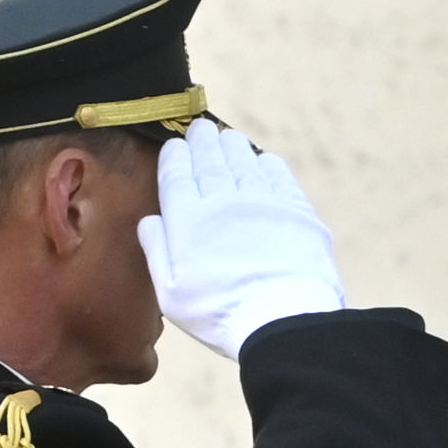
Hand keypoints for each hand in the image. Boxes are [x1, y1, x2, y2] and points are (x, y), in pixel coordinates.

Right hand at [140, 121, 347, 355]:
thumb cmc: (219, 313)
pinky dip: (270, 166)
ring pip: (245, 163)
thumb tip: (149, 220)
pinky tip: (266, 161)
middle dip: (204, 142)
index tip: (176, 145)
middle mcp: (224, 201)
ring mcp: (263, 202)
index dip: (176, 156)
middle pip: (211, 161)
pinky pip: (281, 178)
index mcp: (188, 218)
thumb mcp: (171, 291)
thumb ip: (157, 250)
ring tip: (229, 138)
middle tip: (201, 129)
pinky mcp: (298, 212)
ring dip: (235, 147)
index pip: (177, 175)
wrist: (283, 319)